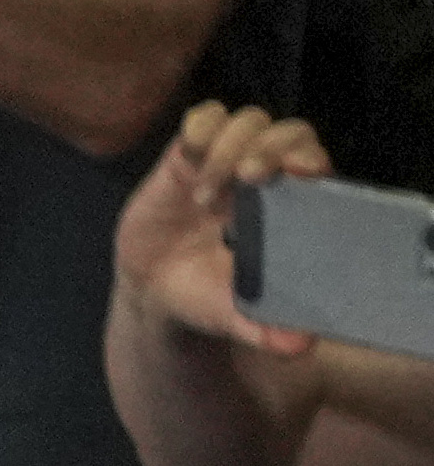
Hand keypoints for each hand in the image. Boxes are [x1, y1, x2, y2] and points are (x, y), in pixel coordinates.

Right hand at [126, 103, 333, 352]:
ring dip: (231, 147)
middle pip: (285, 131)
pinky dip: (202, 128)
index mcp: (287, 204)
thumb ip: (265, 327)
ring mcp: (225, 160)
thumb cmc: (205, 295)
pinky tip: (190, 159)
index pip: (311, 160)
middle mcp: (262, 174)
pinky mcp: (187, 155)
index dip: (308, 157)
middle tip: (250, 179)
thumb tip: (299, 347)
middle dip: (271, 147)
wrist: (155, 290)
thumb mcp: (235, 315)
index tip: (300, 174)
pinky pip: (204, 118)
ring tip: (205, 196)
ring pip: (246, 120)